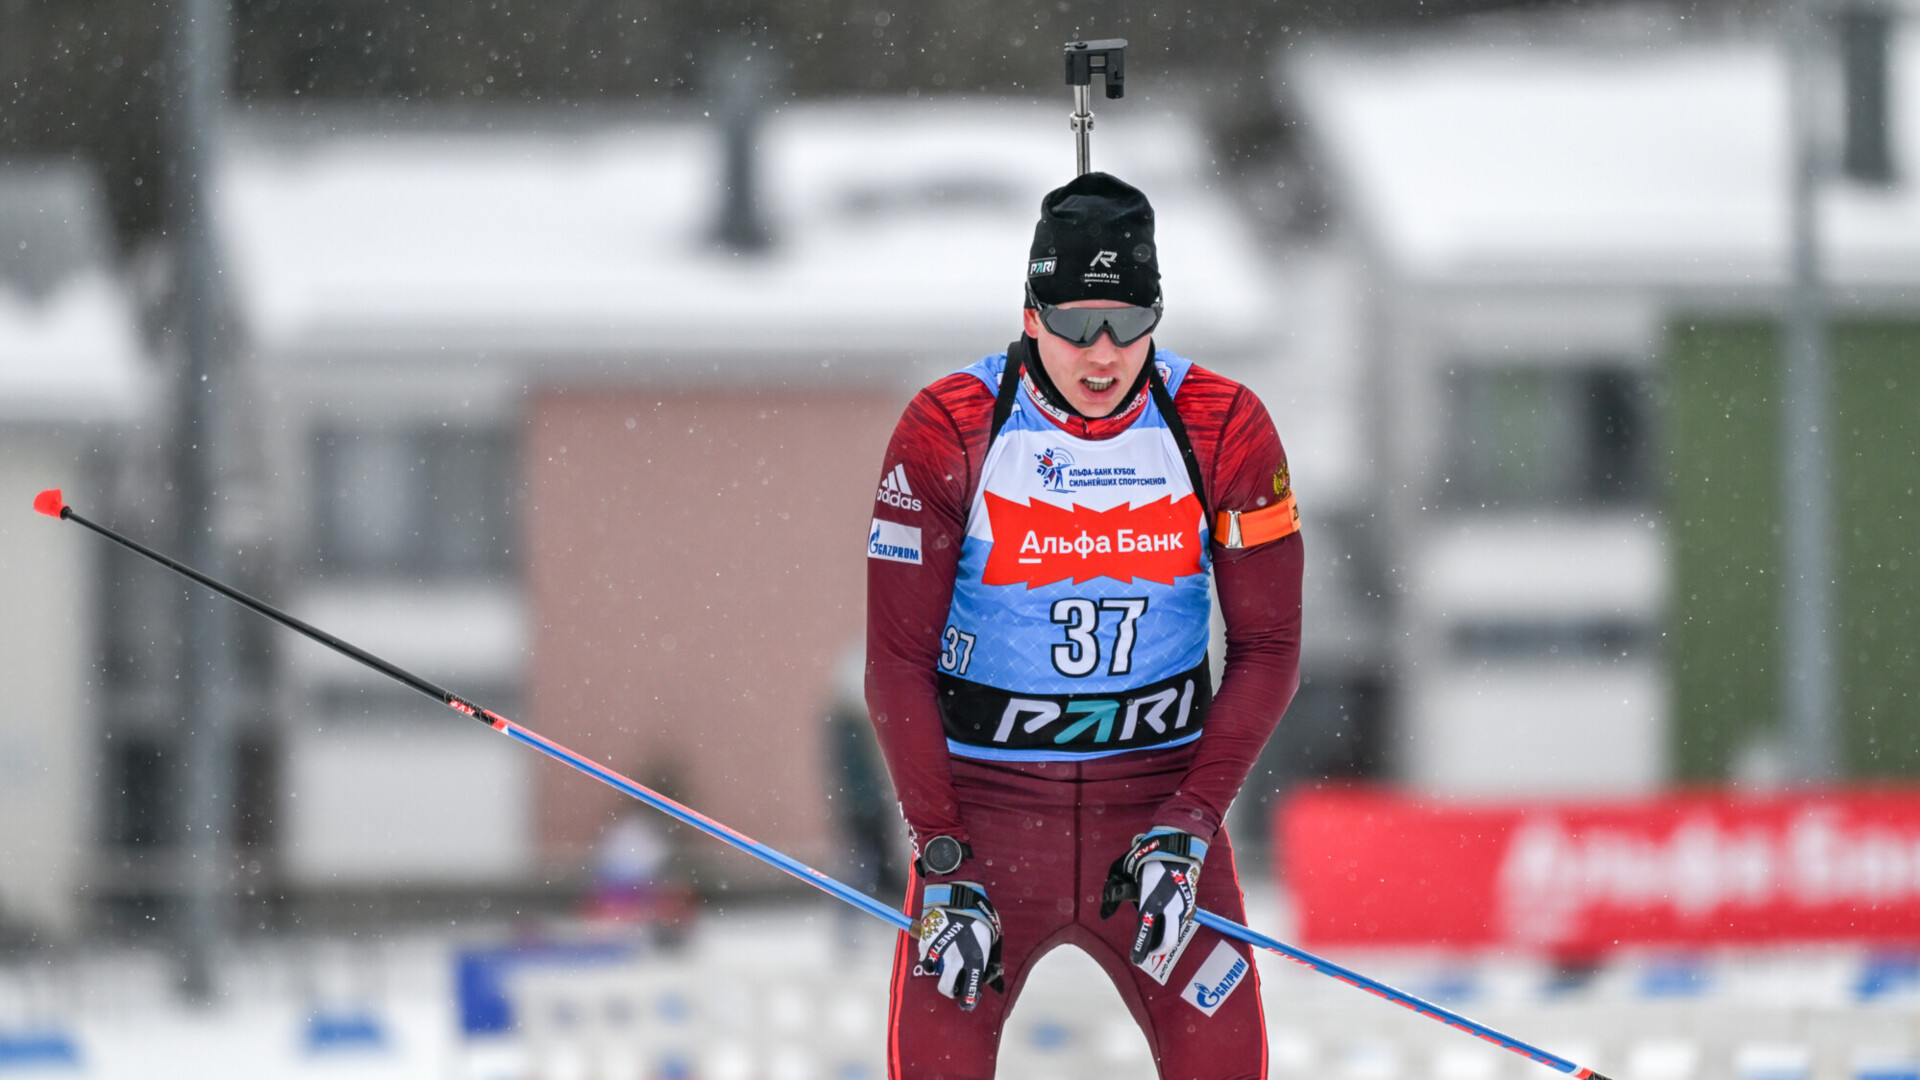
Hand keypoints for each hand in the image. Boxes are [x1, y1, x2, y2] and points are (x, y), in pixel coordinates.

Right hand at [911, 882, 1004, 1009]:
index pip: (970, 991)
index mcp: (974, 959)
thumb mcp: (992, 937)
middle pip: (946, 988)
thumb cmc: (979, 915)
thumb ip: (989, 958)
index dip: (968, 1001)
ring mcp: (938, 949)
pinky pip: (923, 953)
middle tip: (953, 985)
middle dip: (949, 990)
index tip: (967, 1003)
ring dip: (936, 967)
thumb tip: (991, 976)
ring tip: (943, 960)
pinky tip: (936, 944)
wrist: (959, 893)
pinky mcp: (926, 939)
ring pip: (931, 969)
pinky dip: (927, 952)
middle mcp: (955, 958)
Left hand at [1100, 827, 1206, 982]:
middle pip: (1167, 941)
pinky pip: (1179, 919)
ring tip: (1153, 929)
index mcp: (1151, 900)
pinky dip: (1170, 922)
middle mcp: (1170, 908)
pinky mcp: (1190, 901)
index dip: (1140, 948)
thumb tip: (1104, 915)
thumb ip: (1111, 894)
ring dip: (1164, 935)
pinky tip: (1163, 915)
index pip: (1145, 931)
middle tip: (1147, 949)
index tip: (1136, 959)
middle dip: (1156, 949)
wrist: (1178, 845)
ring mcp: (1183, 906)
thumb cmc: (1147, 857)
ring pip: (1174, 931)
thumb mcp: (1122, 870)